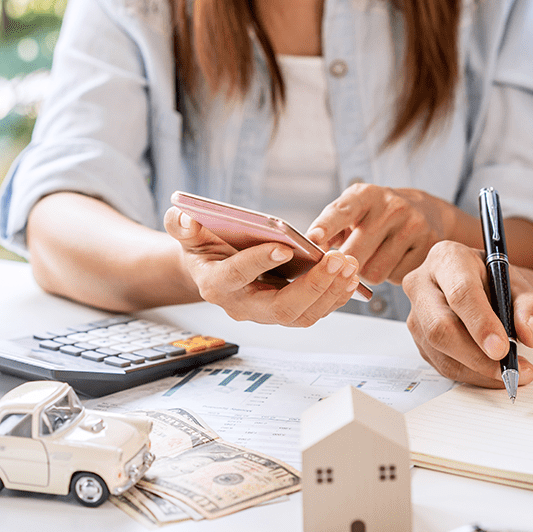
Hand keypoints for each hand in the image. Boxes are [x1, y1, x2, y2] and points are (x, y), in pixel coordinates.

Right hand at [165, 207, 360, 326]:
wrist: (213, 267)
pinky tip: (351, 275)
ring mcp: (267, 313)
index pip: (237, 277)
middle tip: (338, 260)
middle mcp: (243, 307)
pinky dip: (335, 295)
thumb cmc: (203, 246)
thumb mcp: (187, 232)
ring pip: (303, 315)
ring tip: (351, 265)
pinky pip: (314, 311)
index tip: (284, 246)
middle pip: (281, 308)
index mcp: (215, 284)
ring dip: (331, 292)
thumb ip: (181, 225)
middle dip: (313, 286)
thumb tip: (184, 217)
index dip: (259, 262)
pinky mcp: (287, 312)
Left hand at [307, 183, 458, 285]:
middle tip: (348, 263)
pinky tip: (396, 260)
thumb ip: (330, 230)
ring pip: (374, 272)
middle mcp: (391, 206)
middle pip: (355, 254)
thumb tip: (309, 256)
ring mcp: (413, 225)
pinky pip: (396, 277)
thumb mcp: (354, 212)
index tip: (313, 239)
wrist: (427, 212)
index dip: (326, 226)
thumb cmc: (378, 216)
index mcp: (366, 195)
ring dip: (369, 273)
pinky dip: (391, 275)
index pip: (342, 211)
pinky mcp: (429, 245)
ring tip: (376, 257)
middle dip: (345, 266)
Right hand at [403, 241, 532, 387]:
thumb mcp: (520, 286)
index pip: (460, 293)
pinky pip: (442, 365)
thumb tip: (530, 334)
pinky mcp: (419, 339)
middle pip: (441, 327)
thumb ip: (530, 306)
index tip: (502, 348)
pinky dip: (472, 375)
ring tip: (511, 372)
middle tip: (509, 368)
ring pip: (441, 351)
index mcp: (448, 258)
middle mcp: (422, 284)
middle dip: (477, 355)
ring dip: (478, 370)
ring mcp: (416, 314)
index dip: (481, 323)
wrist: (483, 289)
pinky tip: (494, 372)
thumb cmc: (497, 283)